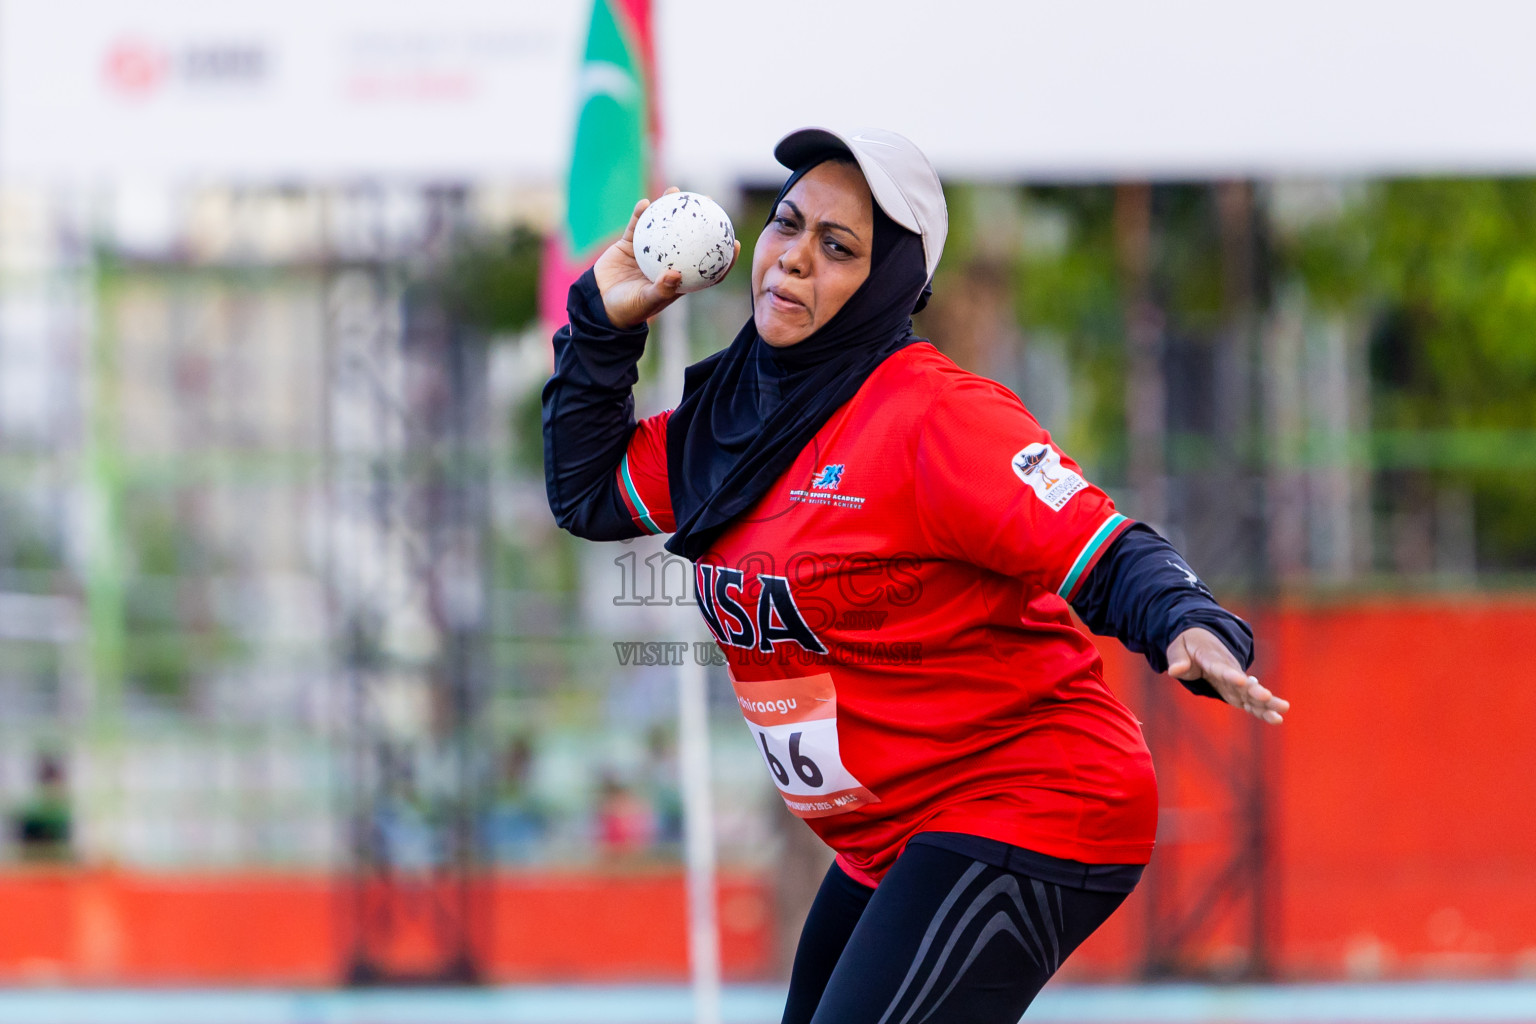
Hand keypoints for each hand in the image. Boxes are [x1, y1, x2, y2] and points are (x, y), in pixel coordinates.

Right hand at [592, 187, 741, 328]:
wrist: (600, 304)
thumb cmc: (627, 309)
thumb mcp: (646, 302)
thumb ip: (661, 289)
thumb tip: (675, 274)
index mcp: (679, 278)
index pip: (707, 267)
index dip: (723, 256)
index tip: (735, 241)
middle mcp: (667, 261)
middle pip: (689, 237)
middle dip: (700, 218)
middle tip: (708, 201)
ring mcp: (649, 251)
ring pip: (663, 225)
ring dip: (668, 207)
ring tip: (674, 192)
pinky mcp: (629, 244)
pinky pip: (637, 225)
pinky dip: (641, 214)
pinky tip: (644, 203)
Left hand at [1165, 627, 1289, 724]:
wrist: (1203, 640)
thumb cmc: (1189, 646)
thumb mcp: (1178, 648)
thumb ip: (1178, 660)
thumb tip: (1174, 671)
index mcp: (1213, 659)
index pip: (1222, 668)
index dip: (1231, 674)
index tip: (1241, 680)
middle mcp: (1230, 671)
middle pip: (1244, 682)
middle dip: (1255, 690)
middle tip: (1267, 696)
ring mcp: (1236, 683)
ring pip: (1253, 693)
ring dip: (1267, 702)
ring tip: (1283, 709)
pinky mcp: (1238, 692)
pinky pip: (1251, 703)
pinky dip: (1262, 710)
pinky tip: (1277, 719)